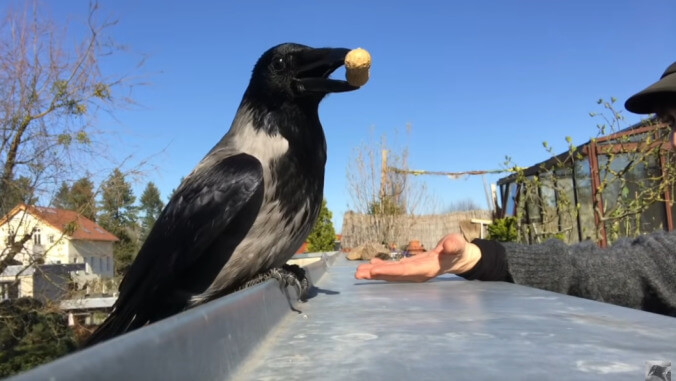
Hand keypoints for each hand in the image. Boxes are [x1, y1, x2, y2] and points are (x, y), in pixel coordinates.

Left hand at [354, 233, 480, 281]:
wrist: (458, 258)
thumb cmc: (457, 249)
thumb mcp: (457, 244)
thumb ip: (454, 245)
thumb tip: (448, 245)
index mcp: (427, 268)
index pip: (405, 271)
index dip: (390, 271)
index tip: (374, 271)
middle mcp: (418, 273)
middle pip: (394, 275)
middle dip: (376, 274)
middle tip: (358, 273)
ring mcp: (413, 272)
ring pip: (392, 274)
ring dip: (375, 273)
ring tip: (359, 272)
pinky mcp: (411, 268)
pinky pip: (394, 269)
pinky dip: (382, 268)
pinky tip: (371, 264)